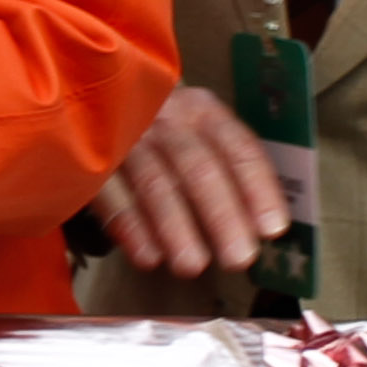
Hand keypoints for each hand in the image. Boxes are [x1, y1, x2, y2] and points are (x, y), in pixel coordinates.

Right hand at [88, 86, 286, 276]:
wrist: (99, 100)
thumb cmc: (165, 132)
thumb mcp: (200, 133)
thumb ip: (229, 171)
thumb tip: (264, 228)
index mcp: (203, 112)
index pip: (239, 148)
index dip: (258, 189)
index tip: (272, 229)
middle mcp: (167, 119)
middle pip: (199, 167)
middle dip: (221, 215)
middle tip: (238, 258)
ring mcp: (127, 137)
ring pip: (155, 183)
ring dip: (175, 227)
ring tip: (192, 266)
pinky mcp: (93, 159)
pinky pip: (112, 195)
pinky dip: (131, 228)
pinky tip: (148, 257)